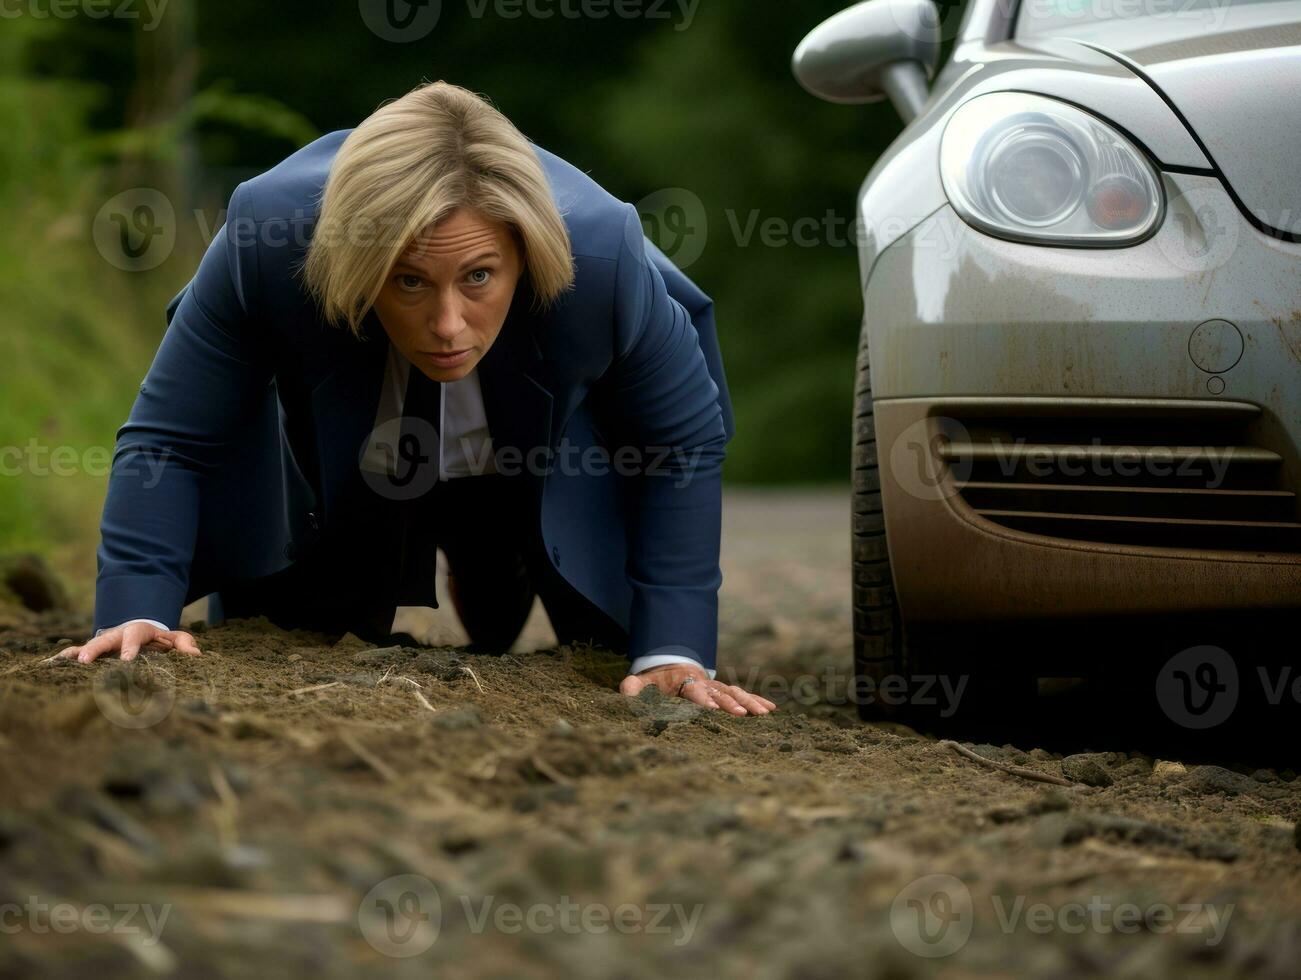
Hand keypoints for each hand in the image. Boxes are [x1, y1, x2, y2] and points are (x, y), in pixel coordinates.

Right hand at [56, 622, 201, 663]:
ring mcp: (103, 643)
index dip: (130, 647)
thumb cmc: (160, 641)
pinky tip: (49, 666)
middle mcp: (117, 635)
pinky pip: (75, 653)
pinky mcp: (93, 652)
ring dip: (76, 654)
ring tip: (64, 663)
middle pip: (104, 640)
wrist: (141, 633)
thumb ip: (184, 644)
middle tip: (86, 662)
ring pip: (88, 646)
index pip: (134, 637)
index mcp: (138, 631)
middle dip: (95, 649)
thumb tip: (197, 655)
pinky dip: (63, 659)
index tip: (126, 660)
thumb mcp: (174, 639)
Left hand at [620, 663, 776, 715]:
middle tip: (744, 715)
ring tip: (764, 713)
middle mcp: (703, 683)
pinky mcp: (723, 691)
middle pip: (719, 693)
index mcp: (684, 682)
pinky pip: (741, 694)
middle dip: (731, 703)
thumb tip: (625, 691)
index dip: (702, 699)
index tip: (712, 709)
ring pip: (735, 692)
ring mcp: (716, 686)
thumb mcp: (642, 681)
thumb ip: (634, 687)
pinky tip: (771, 708)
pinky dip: (756, 699)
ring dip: (749, 702)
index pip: (694, 691)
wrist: (671, 664)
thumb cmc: (656, 680)